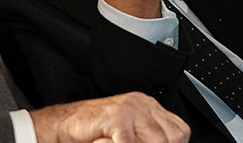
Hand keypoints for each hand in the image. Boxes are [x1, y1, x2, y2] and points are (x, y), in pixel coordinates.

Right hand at [30, 92, 189, 142]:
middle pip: (170, 137)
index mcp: (147, 106)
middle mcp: (141, 103)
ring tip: (119, 141)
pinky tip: (107, 141)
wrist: (63, 126)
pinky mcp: (116, 116)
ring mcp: (129, 108)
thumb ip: (147, 138)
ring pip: (156, 141)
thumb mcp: (129, 136)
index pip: (179, 132)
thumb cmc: (93, 134)